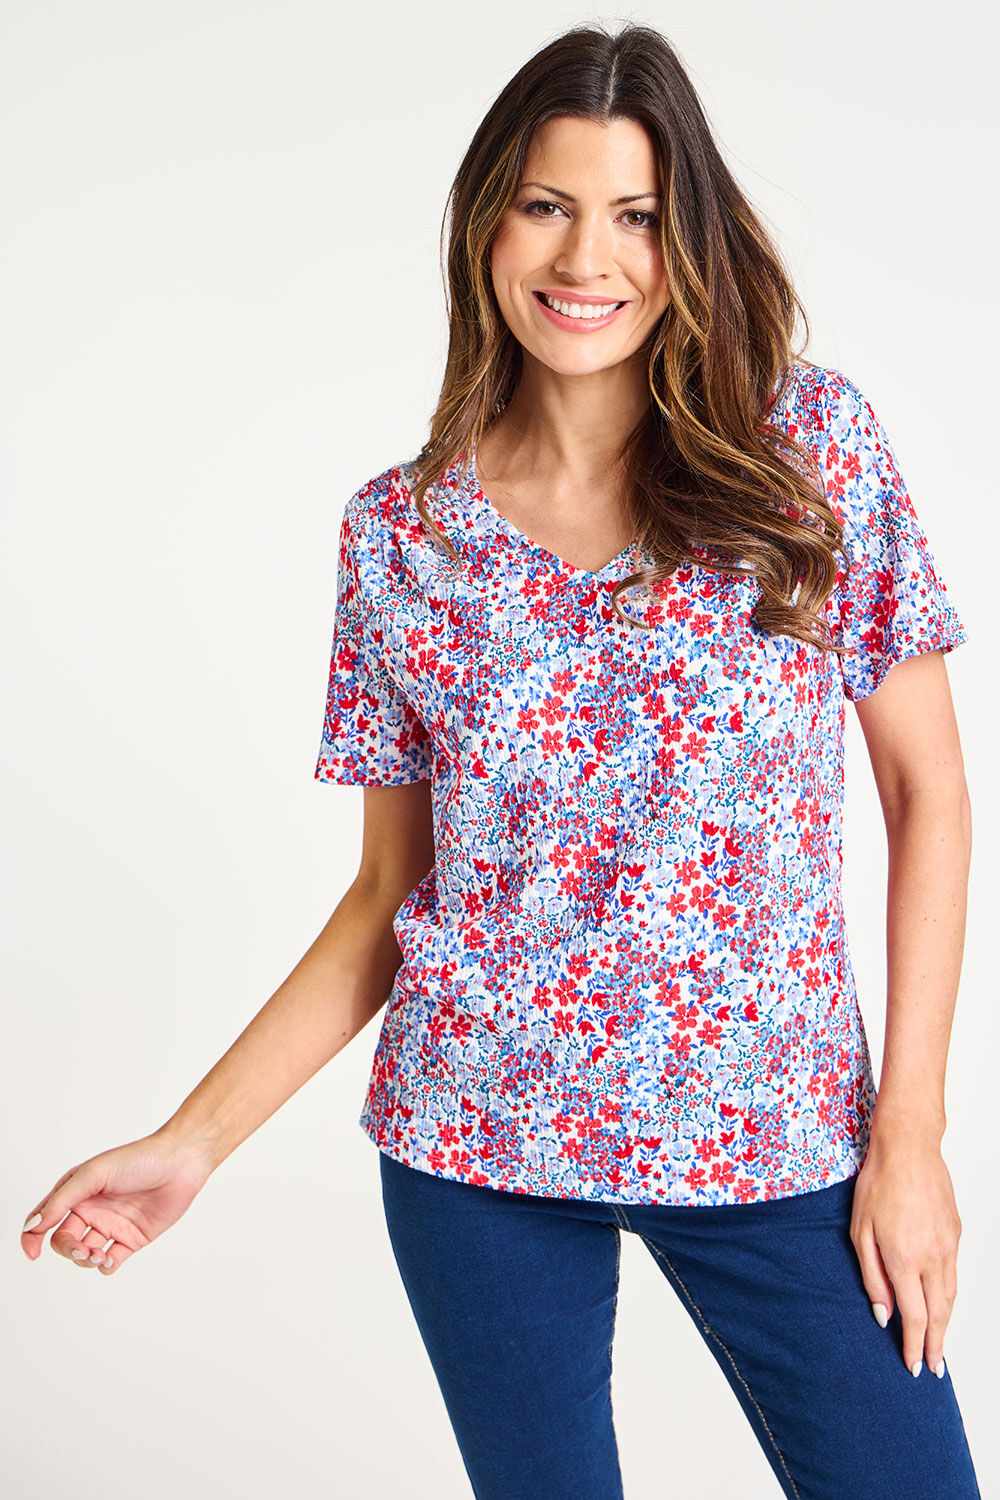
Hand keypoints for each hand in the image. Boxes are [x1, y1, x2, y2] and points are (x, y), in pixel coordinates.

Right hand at [19, 1130, 215, 1274]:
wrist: (180, 1163)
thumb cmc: (138, 1159)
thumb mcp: (93, 1174)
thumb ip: (62, 1201)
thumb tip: (32, 1226)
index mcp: (77, 1192)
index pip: (45, 1219)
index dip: (32, 1238)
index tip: (32, 1253)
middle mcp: (92, 1210)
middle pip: (64, 1241)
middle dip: (68, 1250)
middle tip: (83, 1249)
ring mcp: (112, 1226)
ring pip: (85, 1255)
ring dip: (86, 1260)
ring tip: (99, 1254)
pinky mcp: (132, 1239)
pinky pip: (111, 1262)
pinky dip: (106, 1267)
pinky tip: (111, 1259)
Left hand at [849, 1130, 961, 1377]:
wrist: (909, 1149)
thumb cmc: (877, 1184)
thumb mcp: (860, 1231)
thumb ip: (872, 1276)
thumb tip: (883, 1314)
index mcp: (904, 1259)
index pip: (915, 1317)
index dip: (915, 1346)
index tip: (914, 1366)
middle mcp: (932, 1257)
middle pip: (940, 1314)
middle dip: (937, 1346)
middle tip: (934, 1369)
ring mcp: (948, 1246)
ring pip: (951, 1296)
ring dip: (946, 1324)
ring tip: (939, 1345)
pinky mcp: (956, 1233)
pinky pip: (954, 1273)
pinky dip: (949, 1296)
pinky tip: (941, 1303)